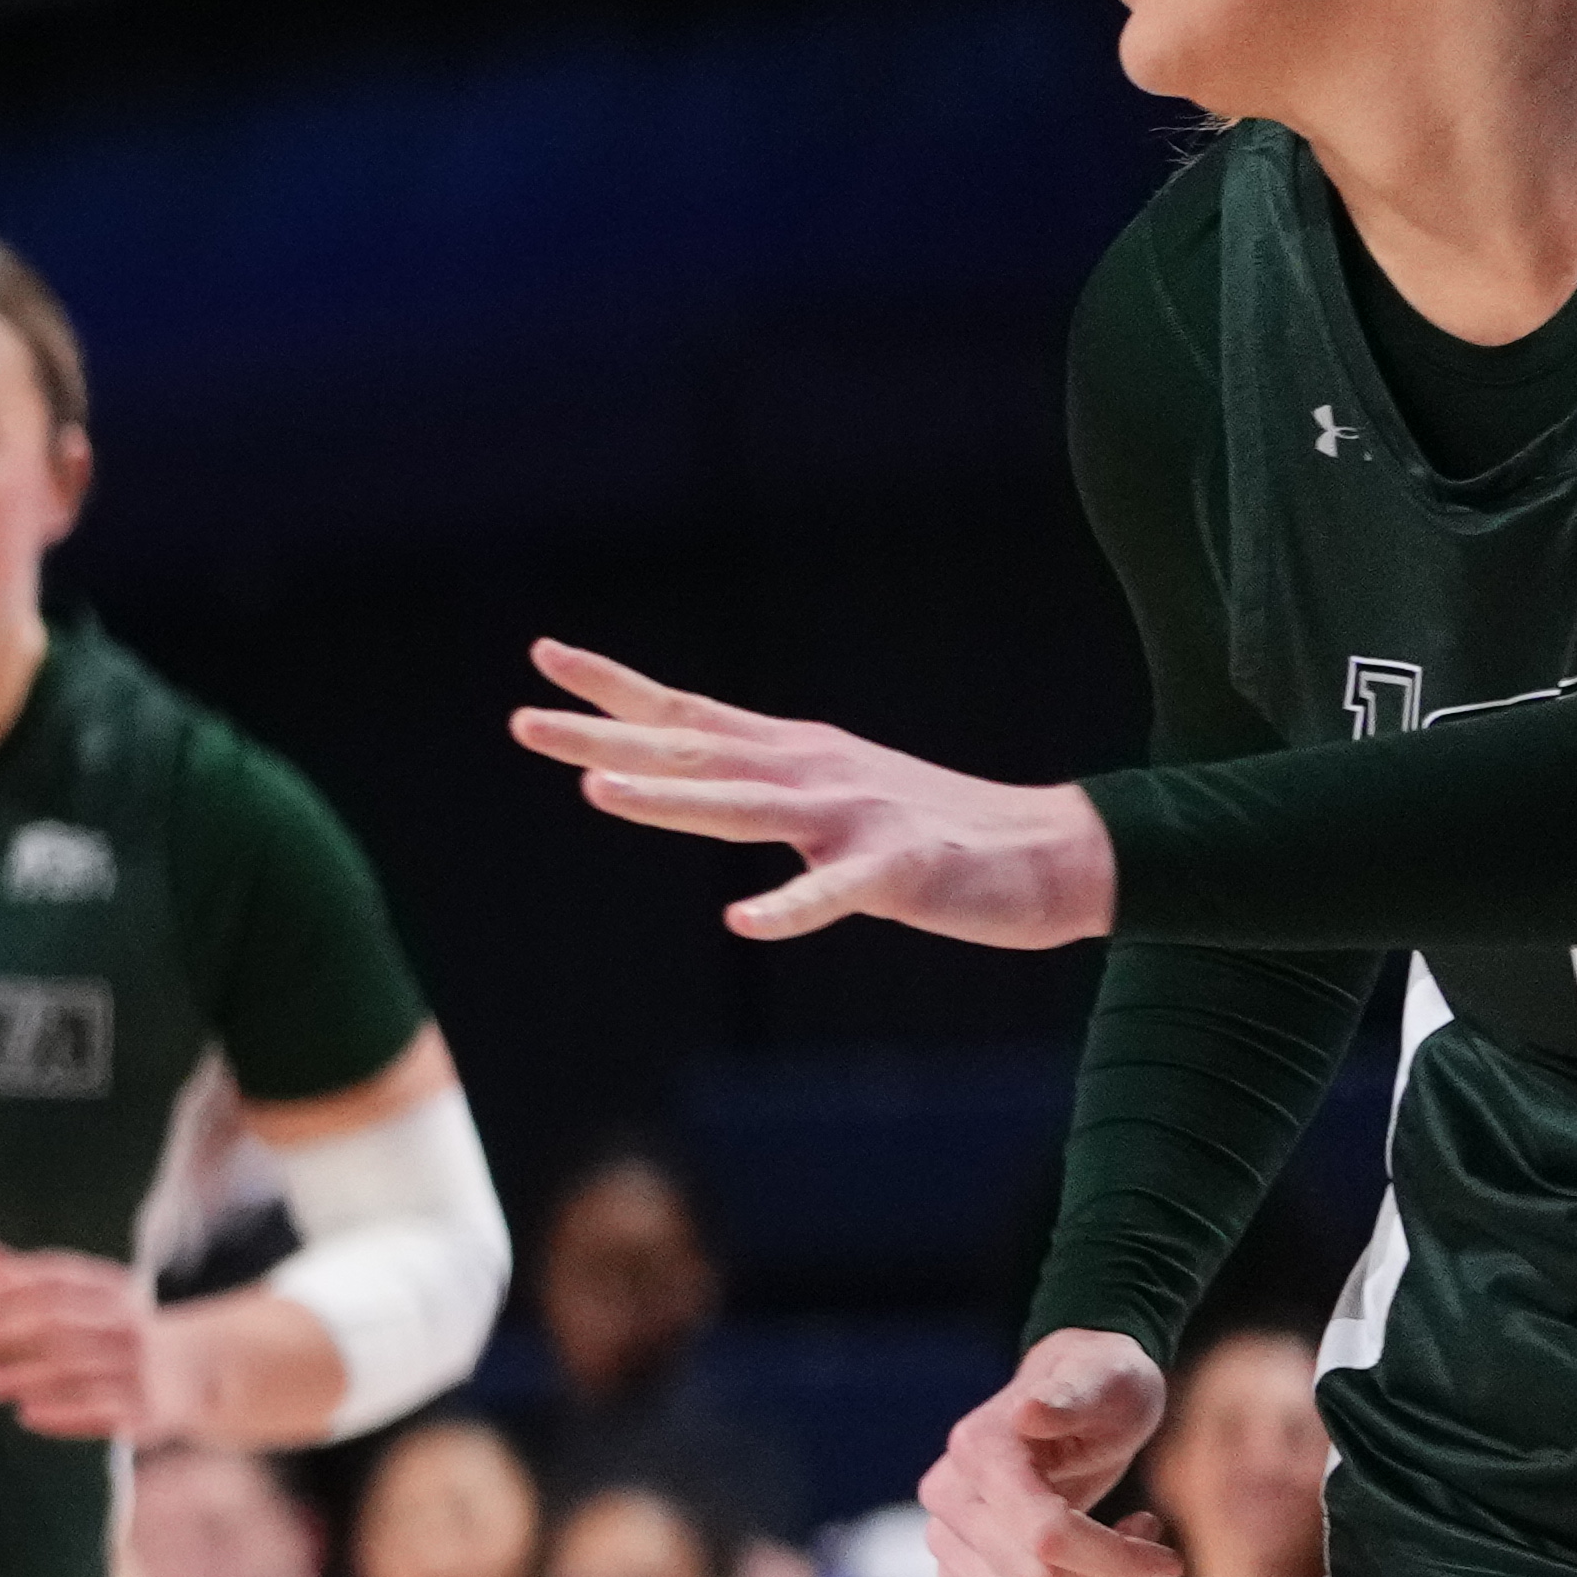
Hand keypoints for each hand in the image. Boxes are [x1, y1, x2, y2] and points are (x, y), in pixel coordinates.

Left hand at [0, 1244, 168, 1439]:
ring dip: (18, 1378)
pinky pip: (98, 1415)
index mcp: (113, 1292)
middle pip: (57, 1326)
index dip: (10, 1297)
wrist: (196, 1373)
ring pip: (70, 1373)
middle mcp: (127, 1327)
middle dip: (3, 1335)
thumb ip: (31, 1279)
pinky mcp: (144, 1412)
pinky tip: (26, 1414)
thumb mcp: (88, 1297)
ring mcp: (138, 1370)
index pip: (56, 1285)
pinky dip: (60, 1416)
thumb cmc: (119, 1331)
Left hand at [509, 641, 1117, 950]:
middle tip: (521, 723)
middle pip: (690, 755)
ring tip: (596, 791)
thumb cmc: (931, 826)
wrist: (1055, 853)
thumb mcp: (828, 791)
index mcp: (792, 754)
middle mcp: (811, 773)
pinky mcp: (897, 871)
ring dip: (668, 800)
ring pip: (742, 810)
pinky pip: (833, 894)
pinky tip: (743, 921)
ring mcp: (852, 820)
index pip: (686, 714)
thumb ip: (755, 780)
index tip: (543, 655)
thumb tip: (677, 767)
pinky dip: (788, 906)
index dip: (613, 689)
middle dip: (603, 740)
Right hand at [911, 1329, 1179, 1576]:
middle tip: (1162, 1556)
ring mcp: (947, 1546)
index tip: (1169, 1551)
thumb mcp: (1104, 1374)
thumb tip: (1034, 1411)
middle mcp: (946, 1503)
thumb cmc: (1101, 1380)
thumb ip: (1071, 1391)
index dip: (1116, 1558)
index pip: (1044, 1537)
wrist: (1078, 1387)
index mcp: (976, 1454)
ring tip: (1135, 1568)